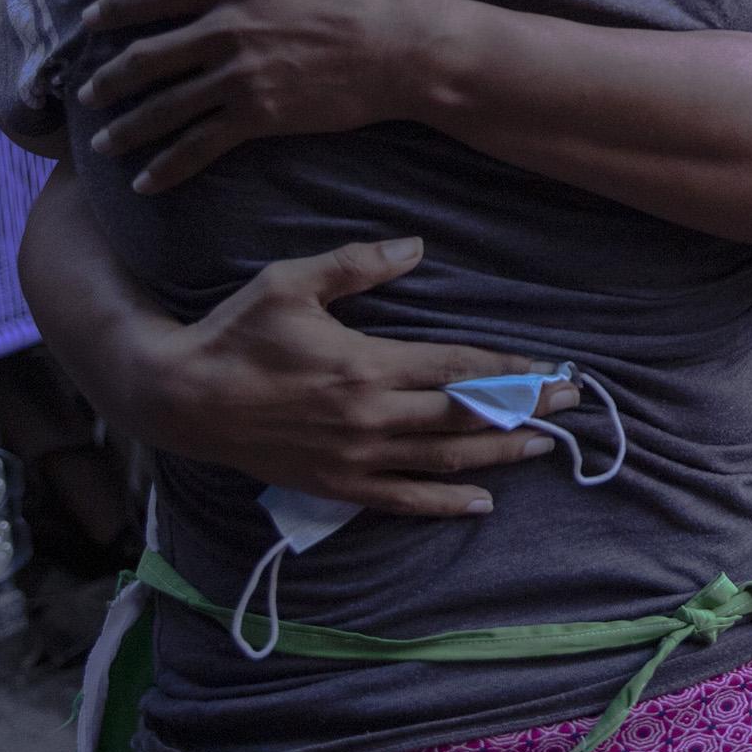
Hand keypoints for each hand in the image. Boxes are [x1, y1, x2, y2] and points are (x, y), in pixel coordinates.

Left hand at [79, 0, 444, 191]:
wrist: (415, 49)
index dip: (115, 7)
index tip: (90, 20)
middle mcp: (229, 30)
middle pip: (147, 57)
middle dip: (109, 78)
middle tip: (88, 93)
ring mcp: (243, 77)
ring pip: (165, 106)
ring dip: (127, 127)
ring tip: (103, 144)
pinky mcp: (262, 117)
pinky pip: (201, 145)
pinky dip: (169, 165)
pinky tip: (146, 182)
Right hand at [133, 237, 575, 516]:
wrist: (180, 397)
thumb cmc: (237, 332)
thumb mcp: (291, 283)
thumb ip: (357, 266)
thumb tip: (416, 247)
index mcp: (366, 365)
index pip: (458, 368)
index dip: (512, 370)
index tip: (554, 368)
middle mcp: (369, 417)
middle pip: (465, 416)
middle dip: (524, 409)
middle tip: (571, 404)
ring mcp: (354, 457)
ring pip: (444, 461)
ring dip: (499, 454)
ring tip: (545, 447)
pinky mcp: (336, 485)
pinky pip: (401, 501)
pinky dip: (445, 504)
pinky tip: (482, 503)